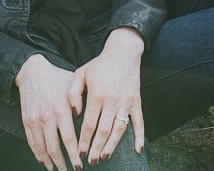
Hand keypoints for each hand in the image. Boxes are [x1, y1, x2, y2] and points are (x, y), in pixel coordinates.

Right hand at [14, 53, 83, 169]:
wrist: (32, 72)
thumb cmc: (56, 77)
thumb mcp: (73, 86)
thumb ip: (82, 101)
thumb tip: (93, 119)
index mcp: (61, 109)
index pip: (69, 139)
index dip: (74, 154)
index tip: (80, 164)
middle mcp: (47, 117)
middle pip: (55, 148)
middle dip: (63, 163)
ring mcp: (35, 120)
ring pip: (42, 148)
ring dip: (50, 162)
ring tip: (56, 169)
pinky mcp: (26, 121)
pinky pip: (32, 142)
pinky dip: (37, 154)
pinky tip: (43, 160)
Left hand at [70, 28, 144, 161]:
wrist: (123, 53)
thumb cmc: (99, 65)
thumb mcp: (81, 73)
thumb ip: (73, 92)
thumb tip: (75, 112)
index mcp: (97, 94)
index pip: (89, 123)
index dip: (85, 140)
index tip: (80, 152)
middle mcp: (112, 100)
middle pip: (103, 130)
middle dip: (96, 148)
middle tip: (91, 161)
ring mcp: (126, 102)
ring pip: (119, 130)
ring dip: (112, 145)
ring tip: (105, 157)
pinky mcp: (136, 102)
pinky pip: (140, 122)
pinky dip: (140, 137)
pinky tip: (138, 150)